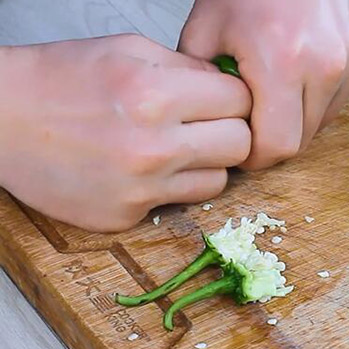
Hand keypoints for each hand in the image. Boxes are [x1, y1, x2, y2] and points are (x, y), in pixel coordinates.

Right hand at [0, 35, 251, 231]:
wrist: (1, 120)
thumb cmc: (60, 79)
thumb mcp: (128, 49)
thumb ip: (188, 67)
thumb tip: (229, 87)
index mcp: (155, 94)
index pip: (241, 101)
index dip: (235, 97)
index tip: (223, 100)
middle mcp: (152, 146)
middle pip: (241, 145)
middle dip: (231, 131)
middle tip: (208, 125)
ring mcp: (140, 188)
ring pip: (219, 181)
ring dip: (206, 164)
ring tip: (176, 149)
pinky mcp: (126, 216)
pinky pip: (178, 203)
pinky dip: (170, 186)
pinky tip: (144, 169)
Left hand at [179, 0, 348, 169]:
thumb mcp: (206, 28)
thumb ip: (201, 84)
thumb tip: (209, 125)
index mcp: (284, 63)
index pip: (277, 147)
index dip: (256, 157)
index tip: (244, 148)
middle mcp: (328, 68)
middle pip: (302, 141)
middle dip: (276, 137)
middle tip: (257, 113)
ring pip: (324, 123)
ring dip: (300, 116)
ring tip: (280, 82)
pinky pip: (343, 100)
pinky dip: (322, 95)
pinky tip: (306, 66)